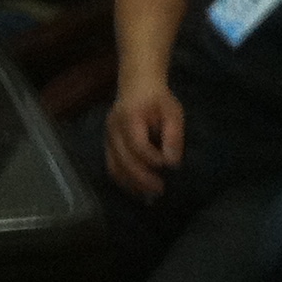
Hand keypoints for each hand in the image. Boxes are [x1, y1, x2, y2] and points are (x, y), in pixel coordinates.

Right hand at [104, 79, 185, 200]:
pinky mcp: (107, 144)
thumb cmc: (158, 100)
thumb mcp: (173, 112)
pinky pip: (112, 167)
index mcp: (129, 117)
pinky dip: (124, 181)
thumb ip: (173, 136)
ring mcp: (107, 137)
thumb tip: (172, 163)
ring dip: (131, 184)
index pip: (137, 145)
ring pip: (114, 167)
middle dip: (142, 178)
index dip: (152, 159)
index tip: (170, 167)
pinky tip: (138, 189)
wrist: (137, 85)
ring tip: (150, 195)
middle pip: (123, 160)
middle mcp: (113, 129)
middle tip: (161, 190)